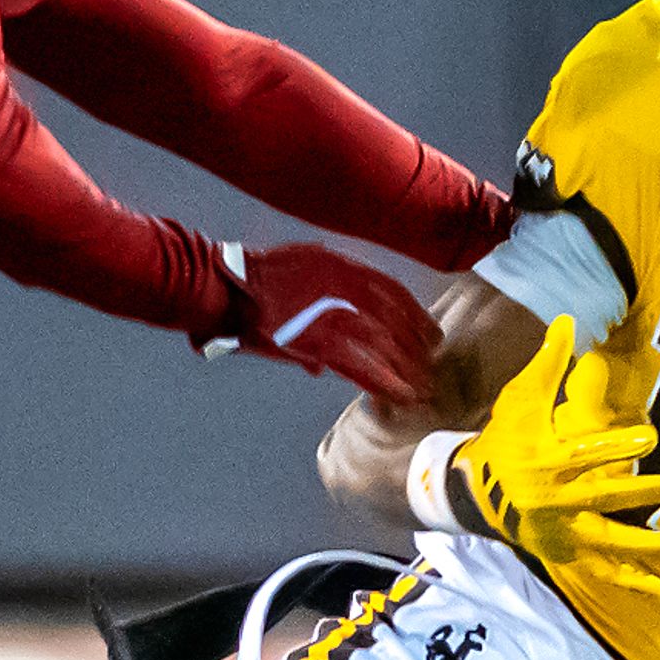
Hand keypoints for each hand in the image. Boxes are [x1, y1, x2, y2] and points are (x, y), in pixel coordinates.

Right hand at [207, 242, 441, 405]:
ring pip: (383, 344)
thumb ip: (319, 293)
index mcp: (340, 266)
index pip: (390, 291)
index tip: (429, 332)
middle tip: (431, 364)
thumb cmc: (253, 276)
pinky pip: (360, 366)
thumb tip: (324, 346)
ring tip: (420, 386)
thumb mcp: (296, 266)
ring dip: (405, 367)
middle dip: (415, 344)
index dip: (414, 314)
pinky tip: (397, 394)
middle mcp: (344, 287)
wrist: (228, 286)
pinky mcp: (318, 341)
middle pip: (393, 319)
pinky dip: (381, 381)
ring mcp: (332, 314)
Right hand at [456, 315, 659, 598]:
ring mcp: (560, 532)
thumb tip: (567, 319)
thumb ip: (547, 363)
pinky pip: (602, 573)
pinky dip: (632, 583)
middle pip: (604, 500)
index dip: (616, 447)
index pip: (585, 455)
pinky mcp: (564, 553)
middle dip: (644, 494)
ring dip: (648, 547)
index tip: (649, 439)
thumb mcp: (519, 399)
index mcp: (545, 462)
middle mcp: (554, 501)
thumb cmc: (504, 438)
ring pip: (609, 544)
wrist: (472, 490)